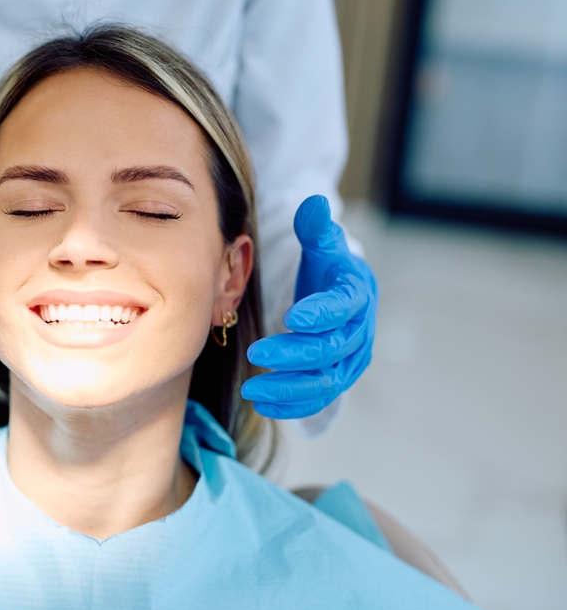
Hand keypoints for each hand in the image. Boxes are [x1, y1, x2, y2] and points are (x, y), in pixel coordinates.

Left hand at [241, 195, 376, 418]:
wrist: (339, 294)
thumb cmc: (326, 267)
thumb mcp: (321, 244)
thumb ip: (315, 228)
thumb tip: (312, 204)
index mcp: (356, 293)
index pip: (342, 306)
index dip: (320, 312)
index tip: (291, 316)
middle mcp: (359, 331)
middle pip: (329, 349)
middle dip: (292, 354)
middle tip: (254, 354)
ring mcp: (350, 359)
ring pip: (324, 381)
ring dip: (287, 388)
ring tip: (250, 389)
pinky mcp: (338, 379)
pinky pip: (318, 398)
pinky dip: (292, 406)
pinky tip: (262, 405)